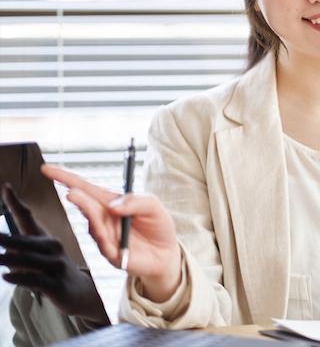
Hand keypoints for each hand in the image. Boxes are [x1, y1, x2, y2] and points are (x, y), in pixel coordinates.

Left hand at [0, 184, 106, 322]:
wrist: (81, 291)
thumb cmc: (53, 270)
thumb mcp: (40, 256)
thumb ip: (19, 249)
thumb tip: (3, 243)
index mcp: (45, 238)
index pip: (28, 218)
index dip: (16, 203)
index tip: (6, 187)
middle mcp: (53, 248)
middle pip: (28, 241)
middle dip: (8, 238)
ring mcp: (56, 266)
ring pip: (31, 261)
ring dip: (10, 259)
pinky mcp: (57, 284)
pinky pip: (37, 280)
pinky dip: (21, 278)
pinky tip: (7, 276)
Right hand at [41, 164, 182, 301]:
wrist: (167, 254)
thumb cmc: (158, 226)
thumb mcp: (153, 207)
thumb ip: (136, 201)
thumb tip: (114, 205)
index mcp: (112, 202)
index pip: (86, 188)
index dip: (67, 178)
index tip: (47, 169)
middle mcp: (104, 218)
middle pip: (86, 205)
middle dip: (77, 197)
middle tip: (71, 192)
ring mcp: (105, 235)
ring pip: (93, 223)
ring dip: (90, 214)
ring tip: (85, 205)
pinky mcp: (110, 253)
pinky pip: (103, 244)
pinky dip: (102, 236)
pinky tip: (103, 232)